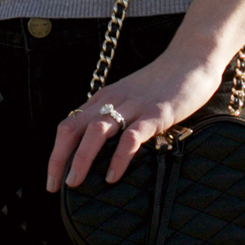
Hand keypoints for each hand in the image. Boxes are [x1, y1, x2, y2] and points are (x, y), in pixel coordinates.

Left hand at [45, 48, 225, 191]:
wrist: (192, 58)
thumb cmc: (164, 82)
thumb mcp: (132, 98)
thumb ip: (119, 118)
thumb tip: (105, 153)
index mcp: (104, 99)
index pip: (69, 125)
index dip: (56, 152)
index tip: (52, 179)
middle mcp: (112, 101)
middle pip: (73, 128)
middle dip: (59, 158)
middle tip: (53, 186)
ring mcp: (133, 106)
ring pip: (96, 131)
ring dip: (81, 158)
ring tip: (74, 183)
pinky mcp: (156, 113)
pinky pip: (131, 136)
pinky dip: (119, 156)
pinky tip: (112, 176)